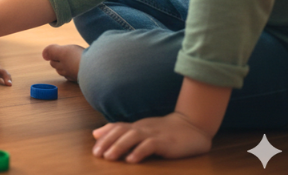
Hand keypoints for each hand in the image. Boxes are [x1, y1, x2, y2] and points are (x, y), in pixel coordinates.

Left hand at [91, 112, 213, 162]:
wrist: (193, 126)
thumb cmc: (164, 131)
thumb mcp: (140, 130)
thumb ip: (119, 132)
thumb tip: (95, 133)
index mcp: (136, 126)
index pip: (116, 128)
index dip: (104, 138)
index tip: (94, 150)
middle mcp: (142, 128)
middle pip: (121, 131)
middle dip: (107, 142)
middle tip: (97, 154)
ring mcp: (154, 134)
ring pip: (133, 136)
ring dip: (119, 146)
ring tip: (109, 157)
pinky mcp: (165, 142)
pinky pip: (150, 145)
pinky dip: (140, 151)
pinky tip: (132, 159)